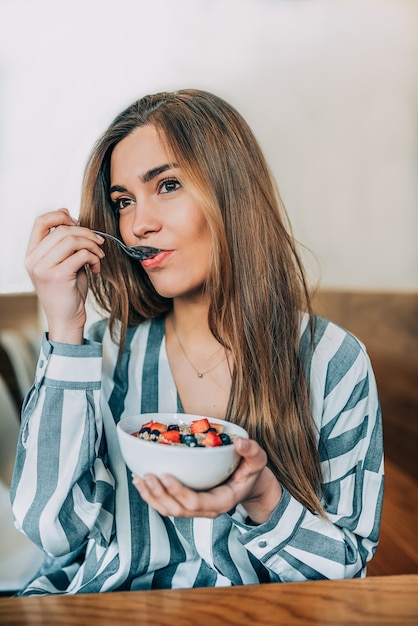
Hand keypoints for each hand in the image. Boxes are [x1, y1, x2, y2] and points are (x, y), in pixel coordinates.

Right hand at [25, 209, 105, 343]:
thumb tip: (68, 215)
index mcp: (32, 254)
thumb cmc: (67, 291)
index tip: (77, 223)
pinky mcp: (58, 276)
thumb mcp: (62, 262)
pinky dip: (94, 258)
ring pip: (72, 240)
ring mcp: (44, 268)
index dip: (60, 216)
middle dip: (86, 233)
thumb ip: (63, 243)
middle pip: (62, 230)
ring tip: (99, 256)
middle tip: (99, 242)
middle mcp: (34, 260)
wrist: (66, 319)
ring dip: (92, 245)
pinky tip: (96, 267)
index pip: (41, 222)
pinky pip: (81, 254)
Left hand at [132, 437, 281, 523]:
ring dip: (151, 496)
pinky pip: (166, 504)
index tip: (165, 475)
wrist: (250, 482)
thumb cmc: (251, 471)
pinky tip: (141, 480)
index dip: (178, 491)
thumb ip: (252, 451)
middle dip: (158, 494)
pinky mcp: (186, 503)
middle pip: (176, 509)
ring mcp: (195, 509)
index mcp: (221, 502)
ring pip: (168, 510)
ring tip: (138, 479)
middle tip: (145, 475)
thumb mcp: (258, 460)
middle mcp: (206, 510)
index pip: (195, 502)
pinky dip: (152, 495)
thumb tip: (239, 442)